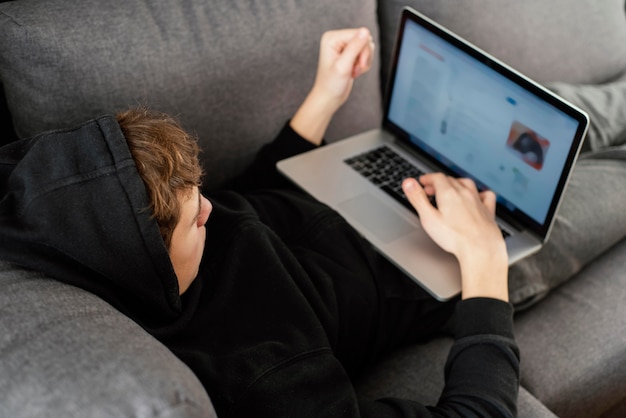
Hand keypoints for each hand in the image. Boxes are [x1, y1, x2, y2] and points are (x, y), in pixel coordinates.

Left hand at [291, 28, 374, 144]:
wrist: (329, 97)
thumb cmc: (331, 84)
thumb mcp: (343, 66)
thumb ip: (354, 47)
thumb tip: (365, 31)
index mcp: (332, 38)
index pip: (358, 34)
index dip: (362, 50)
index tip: (357, 65)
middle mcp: (337, 39)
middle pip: (364, 39)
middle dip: (363, 57)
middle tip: (355, 69)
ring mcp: (344, 46)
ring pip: (367, 47)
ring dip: (364, 62)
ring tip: (353, 71)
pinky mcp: (350, 53)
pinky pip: (366, 53)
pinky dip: (363, 65)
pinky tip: (354, 72)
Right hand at [402, 174, 508, 301]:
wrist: (480, 248)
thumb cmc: (454, 237)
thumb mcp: (428, 218)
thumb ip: (418, 199)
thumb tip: (408, 183)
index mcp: (449, 193)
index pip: (437, 177)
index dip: (428, 178)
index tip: (422, 181)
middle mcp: (465, 193)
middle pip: (450, 180)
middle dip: (438, 182)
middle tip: (430, 189)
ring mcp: (478, 201)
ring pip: (467, 184)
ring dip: (456, 183)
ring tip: (450, 188)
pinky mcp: (488, 210)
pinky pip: (486, 195)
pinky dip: (479, 192)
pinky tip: (477, 196)